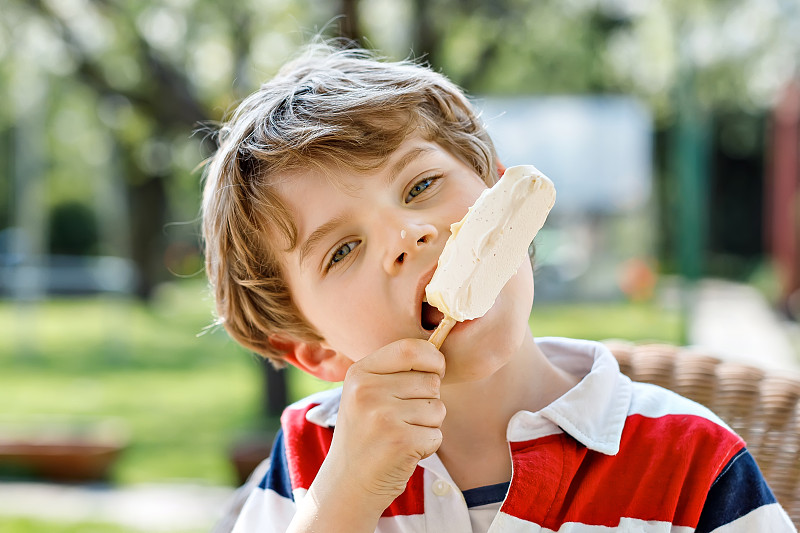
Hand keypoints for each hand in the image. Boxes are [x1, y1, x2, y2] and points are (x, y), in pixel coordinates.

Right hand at [289, 338, 445, 532]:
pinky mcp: (400, 441)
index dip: (433, 358)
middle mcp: (368, 391)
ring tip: (401, 434)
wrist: (348, 481)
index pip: (411, 348)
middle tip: (403, 418)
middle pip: (430, 380)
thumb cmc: (366, 433)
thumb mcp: (366, 392)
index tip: (435, 370)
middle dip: (428, 399)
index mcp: (360, 372)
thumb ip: (395, 371)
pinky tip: (404, 450)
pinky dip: (428, 445)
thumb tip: (438, 352)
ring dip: (428, 424)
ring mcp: (383, 416)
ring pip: (438, 407)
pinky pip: (437, 434)